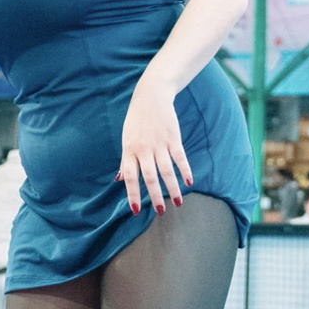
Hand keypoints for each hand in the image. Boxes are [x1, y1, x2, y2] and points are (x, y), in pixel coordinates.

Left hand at [117, 76, 192, 215]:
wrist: (151, 97)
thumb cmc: (137, 121)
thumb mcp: (126, 138)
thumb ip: (125, 159)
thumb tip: (119, 179)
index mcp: (130, 150)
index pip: (130, 176)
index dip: (132, 193)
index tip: (136, 210)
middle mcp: (144, 149)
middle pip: (150, 177)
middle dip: (155, 196)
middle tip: (160, 211)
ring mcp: (159, 144)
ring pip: (167, 170)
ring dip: (172, 188)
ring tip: (178, 203)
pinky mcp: (173, 138)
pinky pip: (180, 157)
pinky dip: (185, 170)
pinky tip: (189, 182)